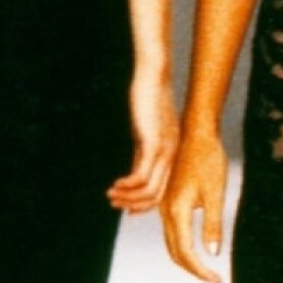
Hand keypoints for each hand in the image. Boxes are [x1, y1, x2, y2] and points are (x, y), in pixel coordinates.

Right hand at [108, 67, 179, 212]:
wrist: (154, 74)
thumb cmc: (148, 98)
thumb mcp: (145, 131)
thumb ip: (142, 152)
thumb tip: (134, 172)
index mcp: (171, 153)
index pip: (161, 189)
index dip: (144, 203)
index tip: (126, 207)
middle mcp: (171, 155)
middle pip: (157, 195)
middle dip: (135, 204)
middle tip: (115, 204)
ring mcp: (164, 151)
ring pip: (150, 190)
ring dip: (128, 197)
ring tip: (111, 196)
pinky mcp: (154, 143)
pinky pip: (142, 175)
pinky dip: (128, 186)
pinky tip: (115, 185)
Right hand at [161, 126, 227, 282]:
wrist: (196, 134)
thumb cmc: (209, 161)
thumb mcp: (215, 193)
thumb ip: (212, 224)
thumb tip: (212, 253)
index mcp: (177, 211)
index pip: (186, 253)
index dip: (201, 271)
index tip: (217, 281)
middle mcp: (166, 211)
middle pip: (175, 252)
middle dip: (193, 269)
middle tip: (213, 280)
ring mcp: (165, 206)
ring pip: (171, 242)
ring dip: (187, 259)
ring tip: (206, 269)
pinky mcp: (168, 200)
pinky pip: (172, 231)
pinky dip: (182, 245)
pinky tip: (196, 247)